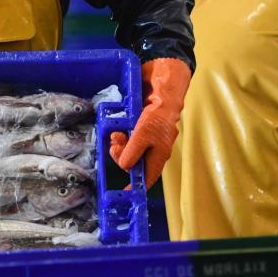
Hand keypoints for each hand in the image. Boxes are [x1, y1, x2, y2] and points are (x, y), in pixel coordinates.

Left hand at [110, 58, 191, 188]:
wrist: (162, 83)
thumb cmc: (159, 111)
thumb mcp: (145, 133)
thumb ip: (134, 151)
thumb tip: (125, 167)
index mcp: (158, 154)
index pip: (146, 176)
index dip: (135, 186)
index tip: (122, 192)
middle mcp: (151, 147)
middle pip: (132, 161)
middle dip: (120, 154)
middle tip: (116, 142)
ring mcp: (143, 135)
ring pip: (125, 147)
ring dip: (117, 141)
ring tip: (116, 132)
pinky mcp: (136, 124)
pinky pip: (124, 133)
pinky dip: (118, 130)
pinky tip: (117, 125)